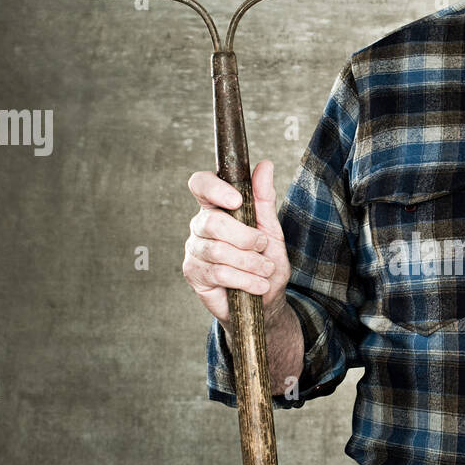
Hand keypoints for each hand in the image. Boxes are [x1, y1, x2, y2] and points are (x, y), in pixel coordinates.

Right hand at [182, 159, 290, 327]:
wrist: (266, 299)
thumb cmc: (266, 260)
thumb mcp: (271, 228)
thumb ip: (264, 199)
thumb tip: (264, 165)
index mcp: (217, 207)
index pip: (201, 184)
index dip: (214, 189)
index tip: (237, 201)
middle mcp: (200, 225)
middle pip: (212, 222)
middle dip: (244, 236)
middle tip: (263, 245)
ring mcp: (194, 249)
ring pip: (216, 250)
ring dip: (249, 263)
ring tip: (265, 270)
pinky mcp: (193, 273)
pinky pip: (218, 272)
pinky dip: (244, 280)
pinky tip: (257, 285)